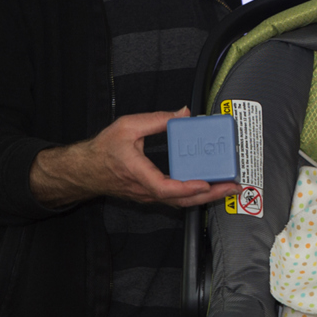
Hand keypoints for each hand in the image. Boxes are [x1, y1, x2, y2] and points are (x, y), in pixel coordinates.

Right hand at [30, 107, 240, 206]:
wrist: (84, 170)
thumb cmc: (103, 150)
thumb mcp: (127, 126)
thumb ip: (157, 119)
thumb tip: (183, 113)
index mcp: (138, 174)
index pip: (165, 188)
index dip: (186, 188)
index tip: (205, 183)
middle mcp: (146, 190)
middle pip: (181, 201)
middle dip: (210, 196)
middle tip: (231, 187)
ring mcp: (149, 196)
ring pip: (180, 203)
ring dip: (205, 197)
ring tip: (227, 187)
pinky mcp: (152, 195)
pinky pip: (176, 199)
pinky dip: (195, 195)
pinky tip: (209, 187)